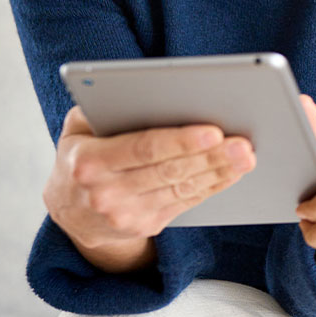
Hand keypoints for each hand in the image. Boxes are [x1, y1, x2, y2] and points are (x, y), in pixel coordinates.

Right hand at [44, 106, 256, 251]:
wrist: (69, 212)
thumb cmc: (81, 154)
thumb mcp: (77, 128)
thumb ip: (99, 108)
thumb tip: (139, 91)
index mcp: (89, 162)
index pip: (143, 148)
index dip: (180, 142)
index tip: (212, 131)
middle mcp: (106, 193)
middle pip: (169, 171)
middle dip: (210, 157)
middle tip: (242, 143)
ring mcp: (126, 215)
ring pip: (182, 189)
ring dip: (218, 172)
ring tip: (245, 155)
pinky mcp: (145, 225)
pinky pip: (186, 203)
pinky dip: (212, 186)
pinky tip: (231, 172)